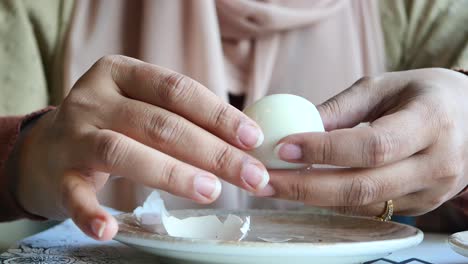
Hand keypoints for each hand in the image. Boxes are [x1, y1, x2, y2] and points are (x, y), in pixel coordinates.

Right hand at [12, 55, 271, 239]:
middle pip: (160, 123)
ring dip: (171, 174)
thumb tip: (245, 141)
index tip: (253, 138)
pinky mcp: (58, 174)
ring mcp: (73, 136)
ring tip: (210, 192)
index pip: (177, 90)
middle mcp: (94, 99)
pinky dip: (92, 213)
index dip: (218, 114)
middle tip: (250, 176)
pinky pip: (74, 195)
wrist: (45, 148)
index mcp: (121, 74)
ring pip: (123, 151)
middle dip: (212, 151)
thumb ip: (182, 117)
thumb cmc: (112, 124)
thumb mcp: (141, 106)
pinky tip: (110, 230)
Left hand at [270, 68, 467, 216]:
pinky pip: (371, 209)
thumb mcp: (385, 86)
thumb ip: (341, 109)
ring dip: (312, 197)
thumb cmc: (426, 94)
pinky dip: (334, 201)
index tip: (283, 147)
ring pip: (363, 204)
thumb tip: (294, 126)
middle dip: (305, 187)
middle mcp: (436, 163)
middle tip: (264, 180)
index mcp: (431, 122)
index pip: (372, 146)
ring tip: (275, 185)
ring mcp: (431, 191)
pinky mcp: (422, 206)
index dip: (324, 150)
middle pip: (362, 186)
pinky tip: (307, 189)